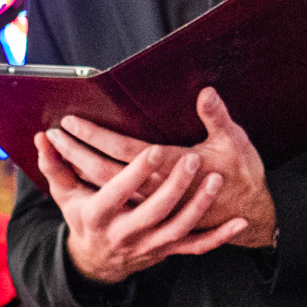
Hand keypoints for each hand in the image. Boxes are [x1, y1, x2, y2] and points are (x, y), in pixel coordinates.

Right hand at [35, 134, 245, 284]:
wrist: (97, 263)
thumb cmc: (83, 219)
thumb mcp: (65, 195)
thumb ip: (55, 165)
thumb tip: (43, 136)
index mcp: (99, 215)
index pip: (117, 192)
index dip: (135, 174)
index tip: (152, 151)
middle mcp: (125, 233)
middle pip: (154, 211)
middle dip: (175, 186)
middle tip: (192, 159)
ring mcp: (150, 245)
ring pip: (179, 228)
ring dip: (199, 205)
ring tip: (215, 179)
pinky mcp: (168, 251)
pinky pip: (198, 247)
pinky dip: (220, 237)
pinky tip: (241, 223)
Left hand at [55, 89, 276, 250]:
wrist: (252, 215)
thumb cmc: (241, 176)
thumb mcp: (234, 142)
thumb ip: (217, 117)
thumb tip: (206, 92)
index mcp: (171, 168)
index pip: (122, 150)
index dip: (95, 136)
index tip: (71, 121)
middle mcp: (155, 191)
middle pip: (104, 172)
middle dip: (77, 152)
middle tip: (53, 133)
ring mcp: (152, 206)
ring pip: (106, 189)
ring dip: (80, 170)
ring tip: (59, 151)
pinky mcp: (152, 213)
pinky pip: (114, 201)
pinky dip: (95, 190)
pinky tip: (79, 179)